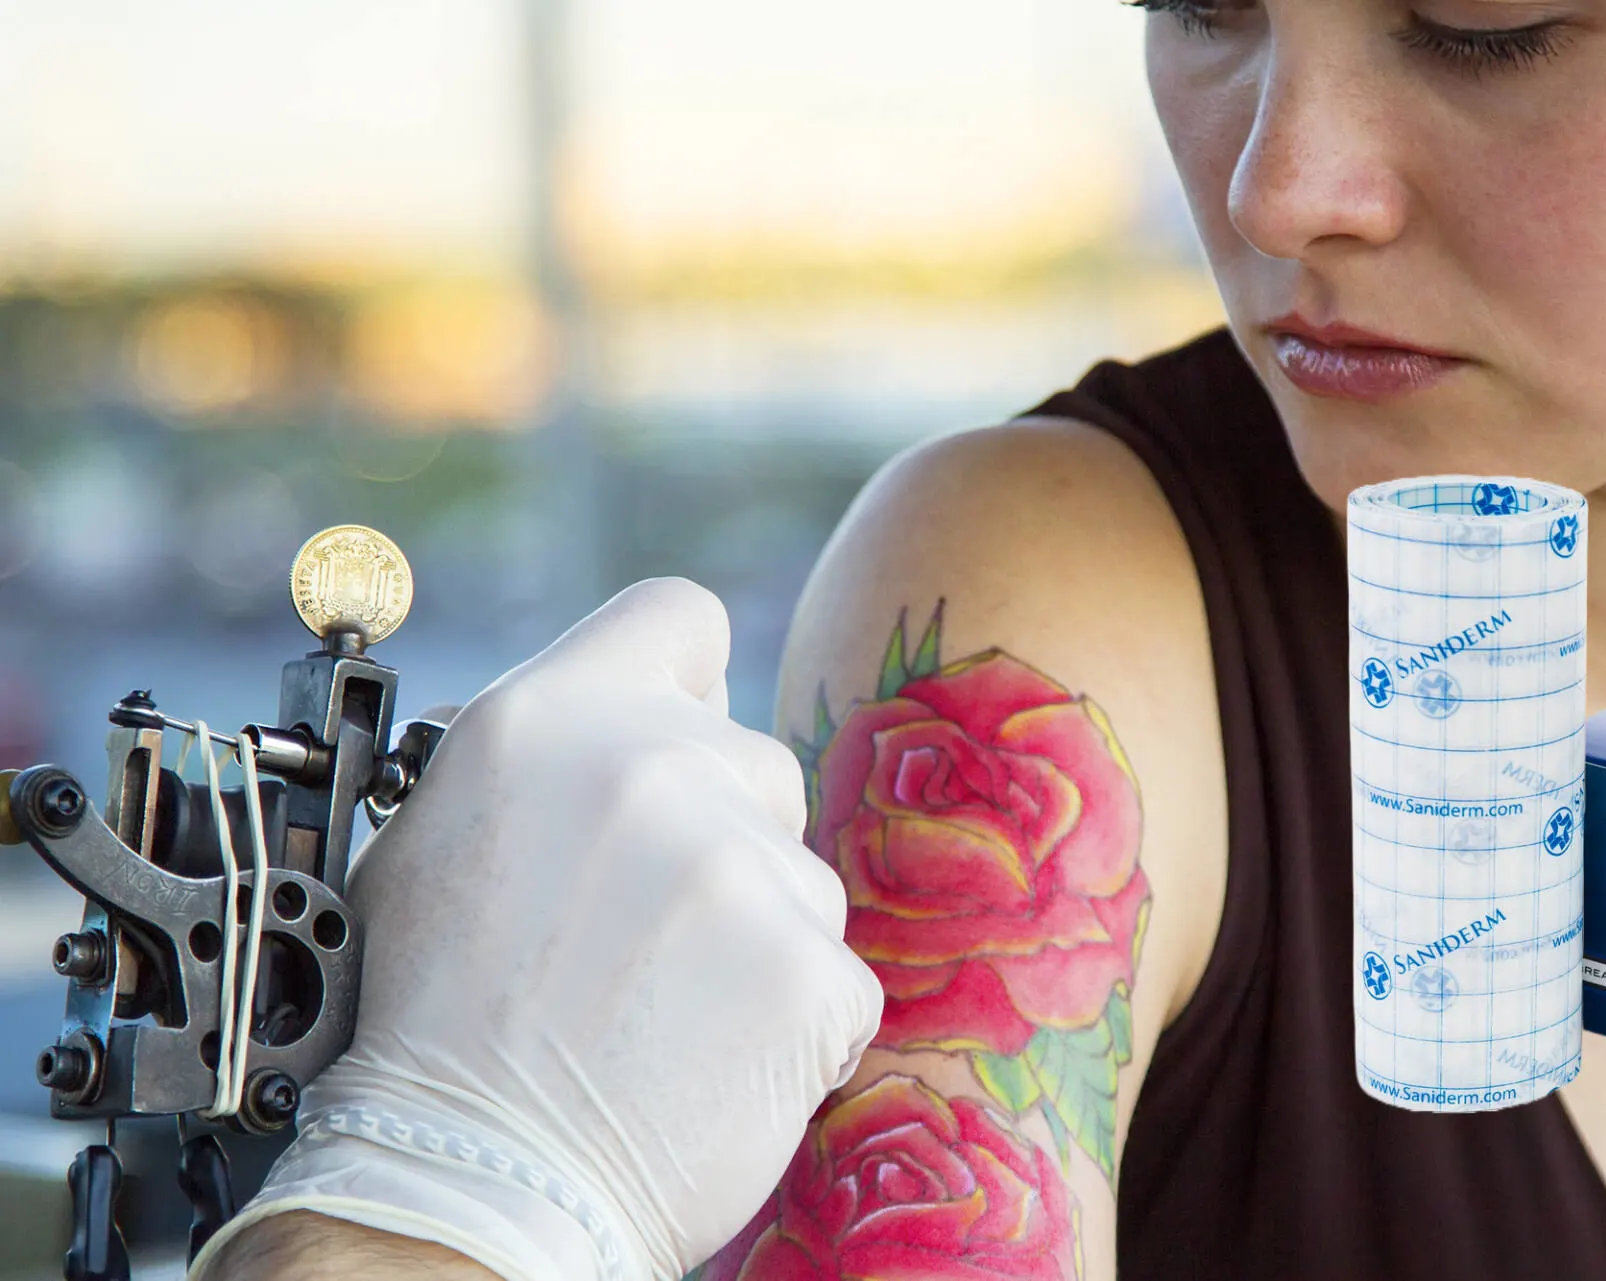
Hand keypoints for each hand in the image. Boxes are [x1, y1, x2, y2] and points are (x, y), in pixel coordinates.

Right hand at [190, 578, 882, 1280]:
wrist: (467, 1184)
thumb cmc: (433, 1029)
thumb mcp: (438, 842)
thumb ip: (546, 763)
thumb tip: (616, 725)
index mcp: (545, 718)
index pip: (678, 618)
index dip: (688, 680)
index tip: (681, 733)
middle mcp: (648, 768)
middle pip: (757, 762)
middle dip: (723, 837)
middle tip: (647, 932)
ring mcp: (735, 868)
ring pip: (801, 876)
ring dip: (758, 937)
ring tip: (662, 1012)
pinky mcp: (807, 969)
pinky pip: (837, 978)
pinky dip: (795, 1026)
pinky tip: (710, 1062)